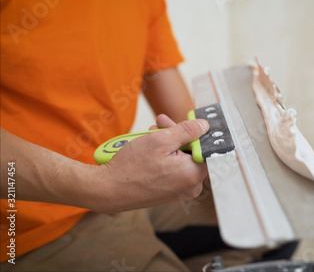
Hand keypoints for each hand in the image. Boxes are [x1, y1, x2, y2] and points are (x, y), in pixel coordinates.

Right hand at [92, 115, 208, 212]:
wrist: (107, 190)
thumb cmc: (131, 167)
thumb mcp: (160, 140)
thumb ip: (186, 131)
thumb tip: (203, 125)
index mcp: (194, 174)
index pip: (205, 148)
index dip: (195, 132)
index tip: (186, 121)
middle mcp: (191, 186)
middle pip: (192, 152)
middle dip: (177, 135)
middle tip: (162, 122)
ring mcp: (180, 190)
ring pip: (181, 159)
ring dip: (168, 143)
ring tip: (151, 131)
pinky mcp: (169, 192)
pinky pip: (173, 169)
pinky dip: (164, 156)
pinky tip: (150, 145)